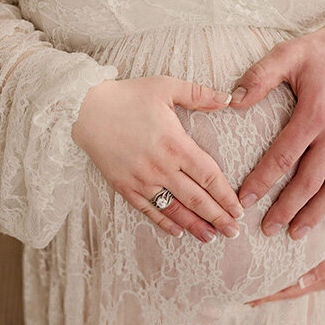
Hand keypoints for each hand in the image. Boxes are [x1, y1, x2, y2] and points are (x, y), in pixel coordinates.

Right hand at [71, 75, 243, 242]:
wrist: (84, 109)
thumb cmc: (127, 96)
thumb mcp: (166, 86)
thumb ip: (199, 94)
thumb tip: (229, 98)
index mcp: (176, 144)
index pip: (209, 176)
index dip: (226, 196)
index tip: (239, 209)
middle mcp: (161, 167)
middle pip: (197, 199)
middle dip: (218, 217)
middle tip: (234, 231)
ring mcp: (142, 179)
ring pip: (174, 209)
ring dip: (195, 226)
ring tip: (212, 238)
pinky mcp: (124, 186)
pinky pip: (148, 210)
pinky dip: (164, 223)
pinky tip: (178, 232)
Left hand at [228, 16, 324, 238]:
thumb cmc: (318, 52)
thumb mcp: (286, 54)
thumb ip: (259, 77)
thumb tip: (233, 101)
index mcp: (315, 114)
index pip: (283, 156)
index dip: (262, 181)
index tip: (243, 200)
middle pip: (309, 181)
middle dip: (287, 208)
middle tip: (267, 229)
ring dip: (315, 214)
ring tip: (296, 234)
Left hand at [245, 219, 324, 305]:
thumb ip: (324, 268)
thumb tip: (300, 282)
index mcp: (320, 279)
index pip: (289, 292)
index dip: (269, 296)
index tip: (250, 299)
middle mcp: (314, 275)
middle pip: (285, 287)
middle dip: (265, 290)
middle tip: (242, 292)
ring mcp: (313, 265)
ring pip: (287, 276)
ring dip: (270, 279)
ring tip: (249, 279)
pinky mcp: (312, 252)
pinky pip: (291, 263)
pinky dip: (278, 264)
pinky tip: (266, 258)